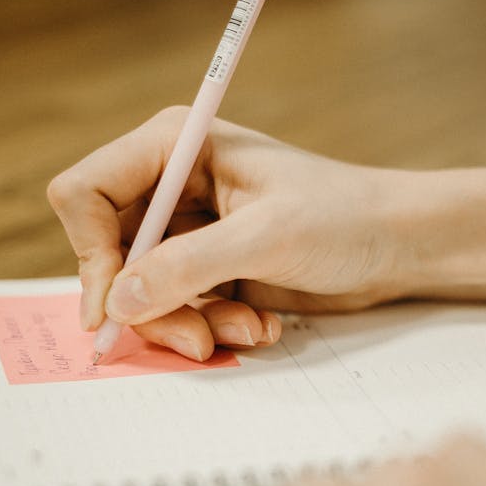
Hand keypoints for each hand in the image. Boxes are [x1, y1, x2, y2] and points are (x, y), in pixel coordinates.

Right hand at [47, 108, 401, 359]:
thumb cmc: (345, 217)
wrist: (399, 244)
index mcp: (174, 146)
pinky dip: (212, 326)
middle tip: (195, 339)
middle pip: (108, 255)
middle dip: (150, 305)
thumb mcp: (267, 238)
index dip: (91, 253)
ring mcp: (186, 230)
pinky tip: (260, 323)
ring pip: (141, 293)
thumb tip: (118, 303)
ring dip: (188, 323)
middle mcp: (169, 185)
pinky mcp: (206, 268)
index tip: (115, 308)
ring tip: (247, 328)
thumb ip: (187, 267)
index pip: (86, 194)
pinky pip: (177, 309)